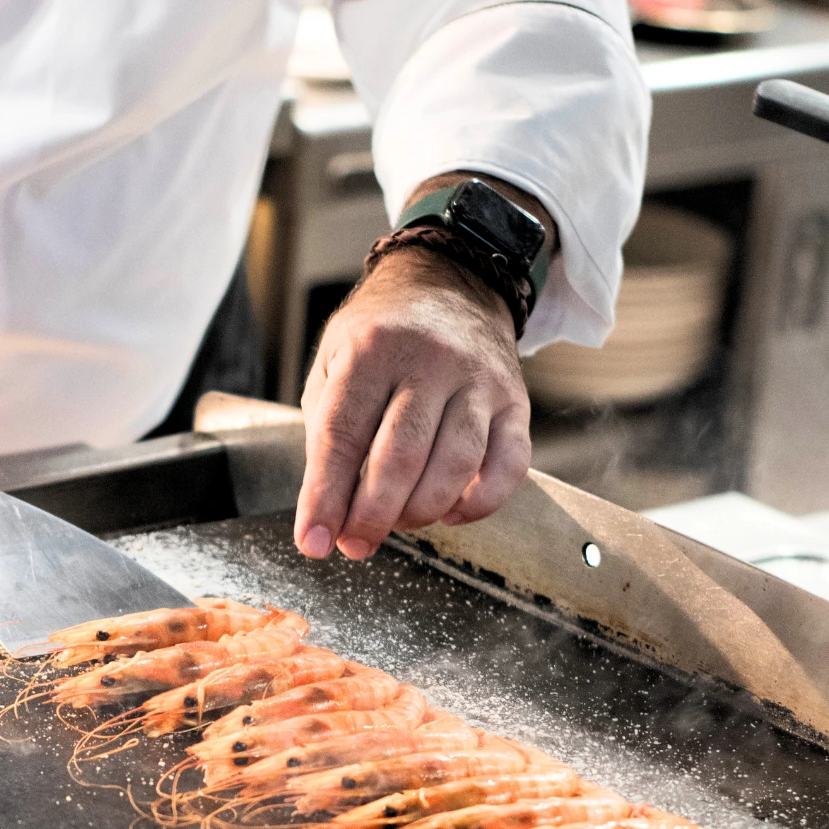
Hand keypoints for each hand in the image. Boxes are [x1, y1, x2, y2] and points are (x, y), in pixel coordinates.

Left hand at [294, 244, 531, 560]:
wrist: (450, 284)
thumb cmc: (380, 336)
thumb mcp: (333, 363)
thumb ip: (328, 434)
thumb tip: (328, 513)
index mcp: (371, 348)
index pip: (343, 433)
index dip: (325, 495)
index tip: (312, 540)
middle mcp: (429, 359)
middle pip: (401, 456)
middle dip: (372, 515)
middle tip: (354, 545)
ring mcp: (478, 380)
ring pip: (455, 465)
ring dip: (421, 513)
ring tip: (397, 523)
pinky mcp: (515, 401)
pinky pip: (509, 466)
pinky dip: (480, 504)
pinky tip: (450, 512)